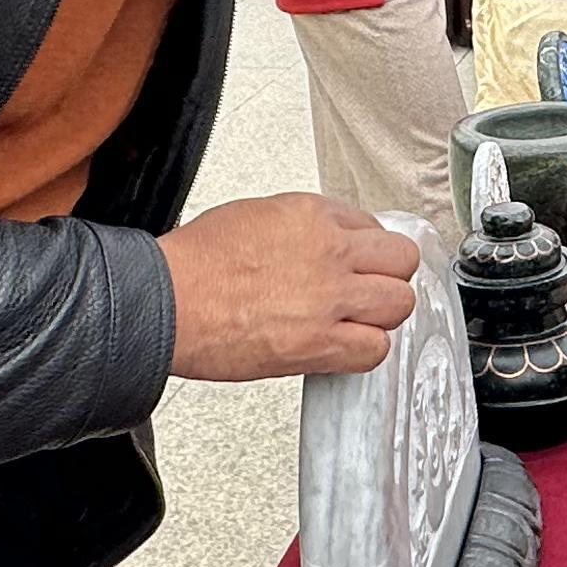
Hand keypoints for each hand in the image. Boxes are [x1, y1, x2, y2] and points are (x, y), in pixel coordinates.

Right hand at [161, 195, 423, 379]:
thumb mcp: (250, 217)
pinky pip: (375, 350)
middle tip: (368, 290)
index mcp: (310, 215)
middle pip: (401, 260)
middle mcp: (329, 251)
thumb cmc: (192, 265)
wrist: (166, 301)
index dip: (365, 250)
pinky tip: (345, 348)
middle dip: (387, 276)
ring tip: (359, 321)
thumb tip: (310, 244)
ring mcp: (329, 298)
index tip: (356, 263)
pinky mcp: (320, 343)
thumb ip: (294, 229)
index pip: (371, 227)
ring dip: (381, 314)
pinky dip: (365, 352)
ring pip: (398, 303)